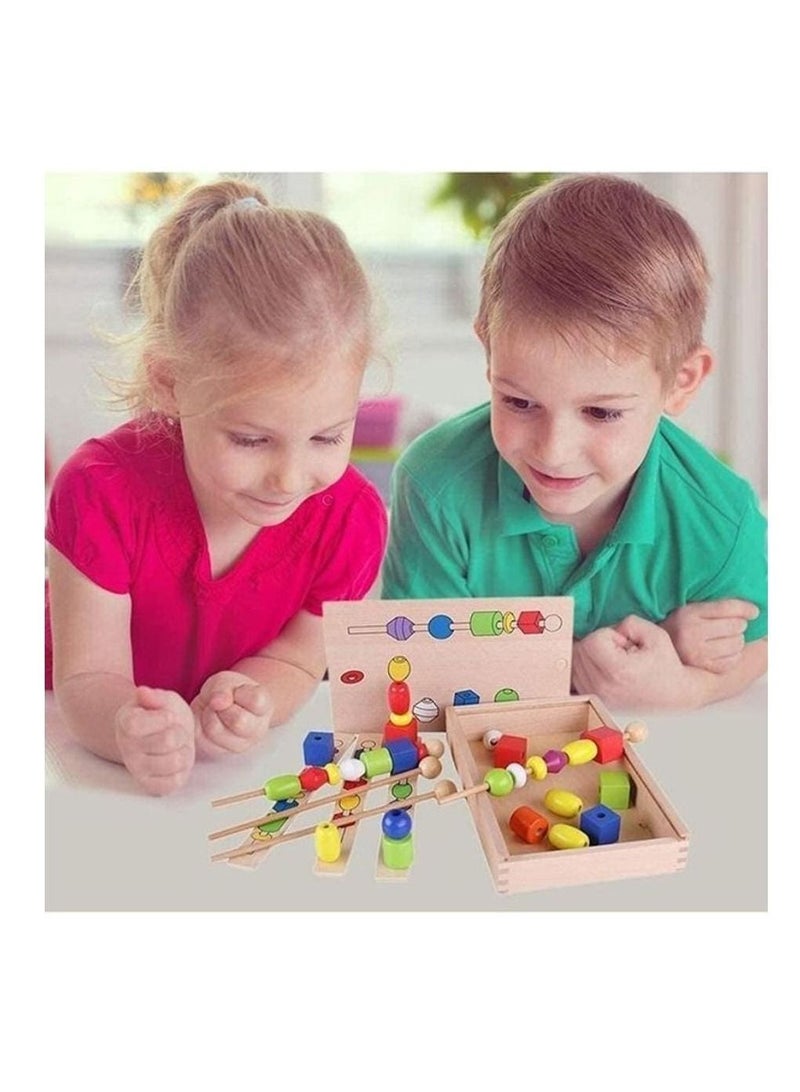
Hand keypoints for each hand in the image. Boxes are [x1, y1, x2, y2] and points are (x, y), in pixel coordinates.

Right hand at [114, 685, 195, 794]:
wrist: (162, 734)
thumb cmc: (161, 715)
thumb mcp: (162, 699)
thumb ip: (154, 696)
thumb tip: (143, 693)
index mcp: (126, 723)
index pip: (137, 725)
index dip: (162, 718)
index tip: (168, 716)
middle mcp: (127, 748)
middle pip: (167, 741)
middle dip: (180, 732)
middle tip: (175, 730)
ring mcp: (137, 769)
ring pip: (175, 761)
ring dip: (184, 750)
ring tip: (177, 745)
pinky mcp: (151, 786)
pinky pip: (175, 782)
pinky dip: (183, 770)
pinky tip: (176, 759)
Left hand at [191, 671, 273, 757]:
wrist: (220, 707)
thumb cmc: (229, 692)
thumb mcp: (226, 681)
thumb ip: (223, 688)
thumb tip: (218, 702)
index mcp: (264, 708)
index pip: (256, 701)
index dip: (240, 693)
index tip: (237, 691)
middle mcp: (256, 731)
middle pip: (238, 721)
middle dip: (222, 706)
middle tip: (221, 702)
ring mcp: (239, 745)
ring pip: (215, 730)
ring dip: (208, 714)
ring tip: (213, 711)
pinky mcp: (217, 752)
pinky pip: (200, 737)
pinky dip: (198, 724)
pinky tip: (206, 720)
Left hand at [573, 615, 700, 709]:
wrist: (672, 694)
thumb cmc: (665, 665)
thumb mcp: (654, 635)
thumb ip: (629, 623)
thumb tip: (608, 629)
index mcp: (618, 671)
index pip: (593, 640)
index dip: (608, 635)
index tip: (625, 643)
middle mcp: (603, 686)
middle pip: (580, 650)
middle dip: (598, 643)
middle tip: (620, 651)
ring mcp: (596, 696)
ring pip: (574, 662)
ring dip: (590, 655)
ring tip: (613, 661)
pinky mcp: (593, 701)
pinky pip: (574, 676)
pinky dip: (584, 668)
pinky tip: (602, 668)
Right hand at [660, 599, 758, 673]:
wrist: (657, 652)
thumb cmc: (681, 627)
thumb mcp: (691, 610)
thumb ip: (715, 607)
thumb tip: (750, 609)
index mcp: (688, 613)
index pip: (727, 607)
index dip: (746, 608)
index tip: (754, 611)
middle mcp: (691, 632)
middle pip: (736, 625)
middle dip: (740, 625)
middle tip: (734, 626)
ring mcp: (696, 652)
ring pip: (737, 643)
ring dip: (738, 640)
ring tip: (728, 638)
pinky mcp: (702, 667)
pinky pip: (732, 660)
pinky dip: (735, 655)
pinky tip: (726, 651)